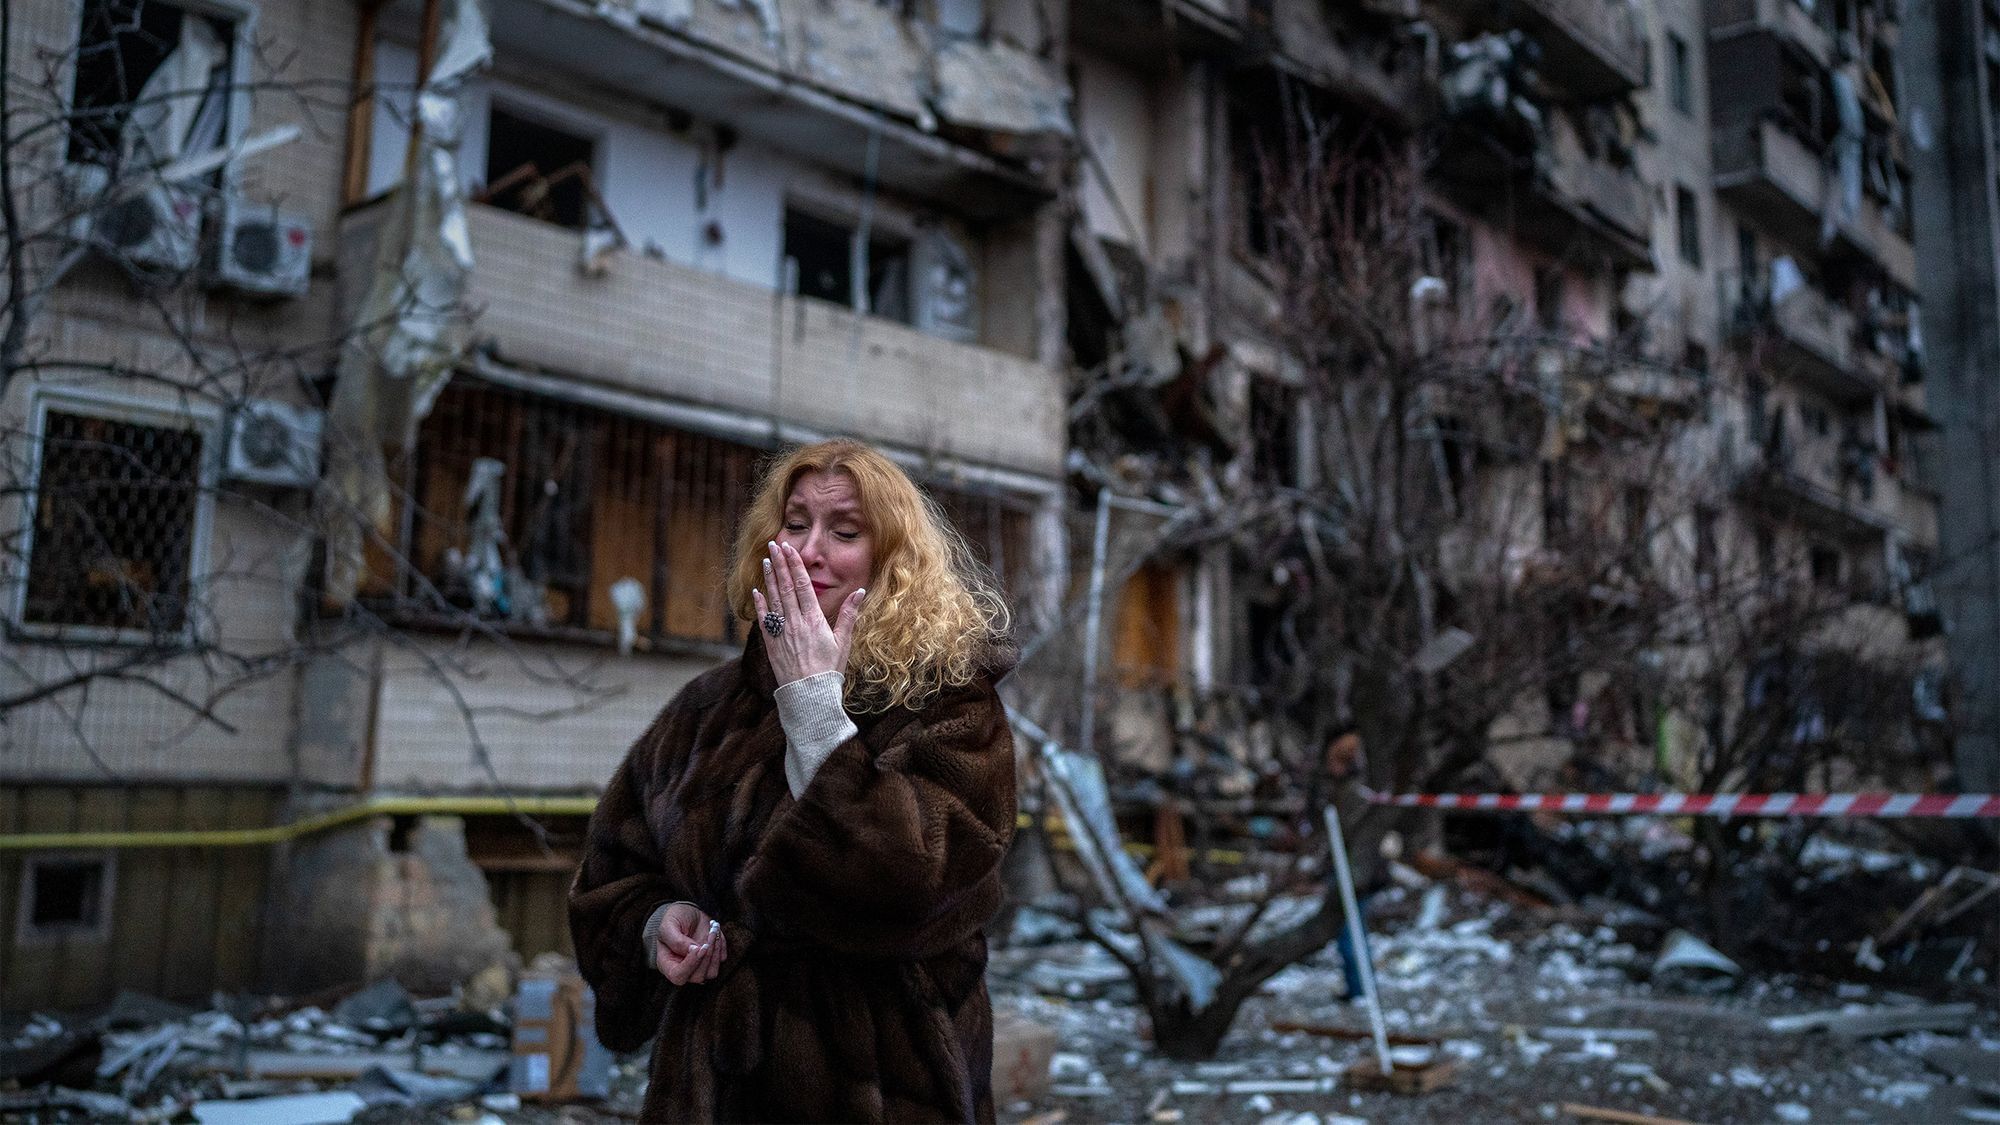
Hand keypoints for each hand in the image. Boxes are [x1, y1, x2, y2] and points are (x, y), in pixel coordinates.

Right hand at [654, 902, 727, 984]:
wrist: (689, 912)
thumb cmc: (674, 919)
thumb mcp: (669, 926)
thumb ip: (676, 940)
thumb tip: (692, 951)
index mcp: (667, 964)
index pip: (678, 976)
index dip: (690, 965)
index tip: (698, 947)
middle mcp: (683, 969)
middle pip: (698, 977)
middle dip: (706, 956)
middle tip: (709, 934)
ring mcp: (699, 966)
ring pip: (712, 972)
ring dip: (716, 950)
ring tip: (712, 930)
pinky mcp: (712, 959)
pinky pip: (721, 959)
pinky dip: (721, 944)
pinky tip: (714, 931)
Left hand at [750, 540, 864, 686]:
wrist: (809, 696)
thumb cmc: (829, 670)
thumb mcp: (843, 642)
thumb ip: (848, 615)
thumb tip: (859, 592)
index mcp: (814, 620)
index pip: (802, 586)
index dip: (795, 565)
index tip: (790, 549)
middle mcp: (795, 623)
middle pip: (786, 587)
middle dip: (780, 564)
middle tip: (774, 545)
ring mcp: (781, 633)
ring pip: (773, 599)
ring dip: (769, 578)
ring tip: (766, 560)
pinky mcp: (771, 644)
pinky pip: (763, 620)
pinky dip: (759, 604)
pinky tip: (756, 591)